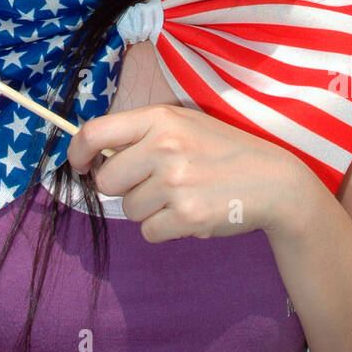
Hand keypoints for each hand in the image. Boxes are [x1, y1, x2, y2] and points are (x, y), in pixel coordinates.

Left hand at [67, 104, 312, 243]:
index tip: (78, 165)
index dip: (76, 152)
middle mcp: (164, 147)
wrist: (274, 182)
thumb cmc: (223, 152)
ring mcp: (175, 183)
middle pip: (106, 181)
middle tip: (151, 184)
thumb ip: (143, 134)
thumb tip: (95, 154)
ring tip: (182, 195)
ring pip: (128, 209)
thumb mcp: (185, 124)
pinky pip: (149, 232)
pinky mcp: (186, 216)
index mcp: (160, 119)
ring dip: (149, 209)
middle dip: (122, 188)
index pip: (95, 133)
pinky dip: (165, 229)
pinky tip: (190, 212)